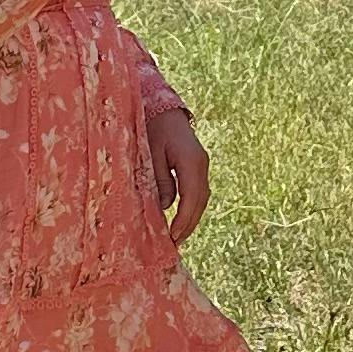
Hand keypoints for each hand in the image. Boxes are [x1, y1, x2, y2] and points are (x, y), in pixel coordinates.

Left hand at [146, 104, 211, 242]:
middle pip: (200, 201)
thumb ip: (160, 180)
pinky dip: (190, 207)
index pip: (191, 198)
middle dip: (189, 224)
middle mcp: (201, 164)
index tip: (173, 237)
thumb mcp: (150, 154)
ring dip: (191, 218)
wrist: (162, 108)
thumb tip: (164, 207)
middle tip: (175, 243)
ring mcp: (202, 164)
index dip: (183, 220)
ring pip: (201, 197)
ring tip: (178, 236)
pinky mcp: (198, 165)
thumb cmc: (151, 127)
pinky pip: (198, 191)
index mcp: (191, 161)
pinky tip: (180, 218)